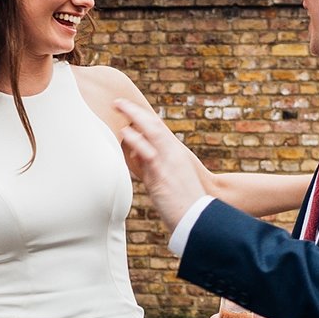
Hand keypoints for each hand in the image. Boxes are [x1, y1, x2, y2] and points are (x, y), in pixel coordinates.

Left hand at [114, 99, 211, 231]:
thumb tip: (134, 157)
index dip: (142, 115)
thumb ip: (152, 166)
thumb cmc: (184, 200)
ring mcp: (168, 163)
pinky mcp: (162, 176)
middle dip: (135, 111)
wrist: (200, 216)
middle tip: (118, 102)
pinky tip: (125, 133)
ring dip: (134, 118)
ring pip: (152, 132)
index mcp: (175, 153)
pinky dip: (137, 141)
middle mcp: (173, 153)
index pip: (158, 127)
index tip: (128, 105)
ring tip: (119, 106)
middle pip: (153, 124)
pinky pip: (148, 154)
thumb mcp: (170, 178)